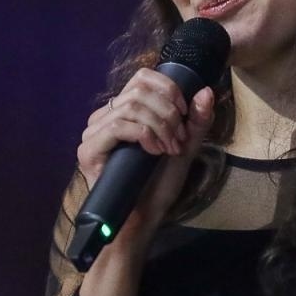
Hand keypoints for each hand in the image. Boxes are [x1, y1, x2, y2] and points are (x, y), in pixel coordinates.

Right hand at [77, 69, 216, 243]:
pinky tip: (154, 152)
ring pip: (131, 107)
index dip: (168, 89)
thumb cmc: (159, 183)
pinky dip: (143, 135)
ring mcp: (93, 133)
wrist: (143, 217)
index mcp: (124, 110)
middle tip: (179, 139)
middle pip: (140, 91)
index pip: (142, 77)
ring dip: (160, 126)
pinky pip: (117, 126)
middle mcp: (105, 117)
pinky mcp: (88, 150)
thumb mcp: (185, 147)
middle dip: (168, 113)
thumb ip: (197, 120)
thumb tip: (207, 90)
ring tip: (170, 149)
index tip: (185, 113)